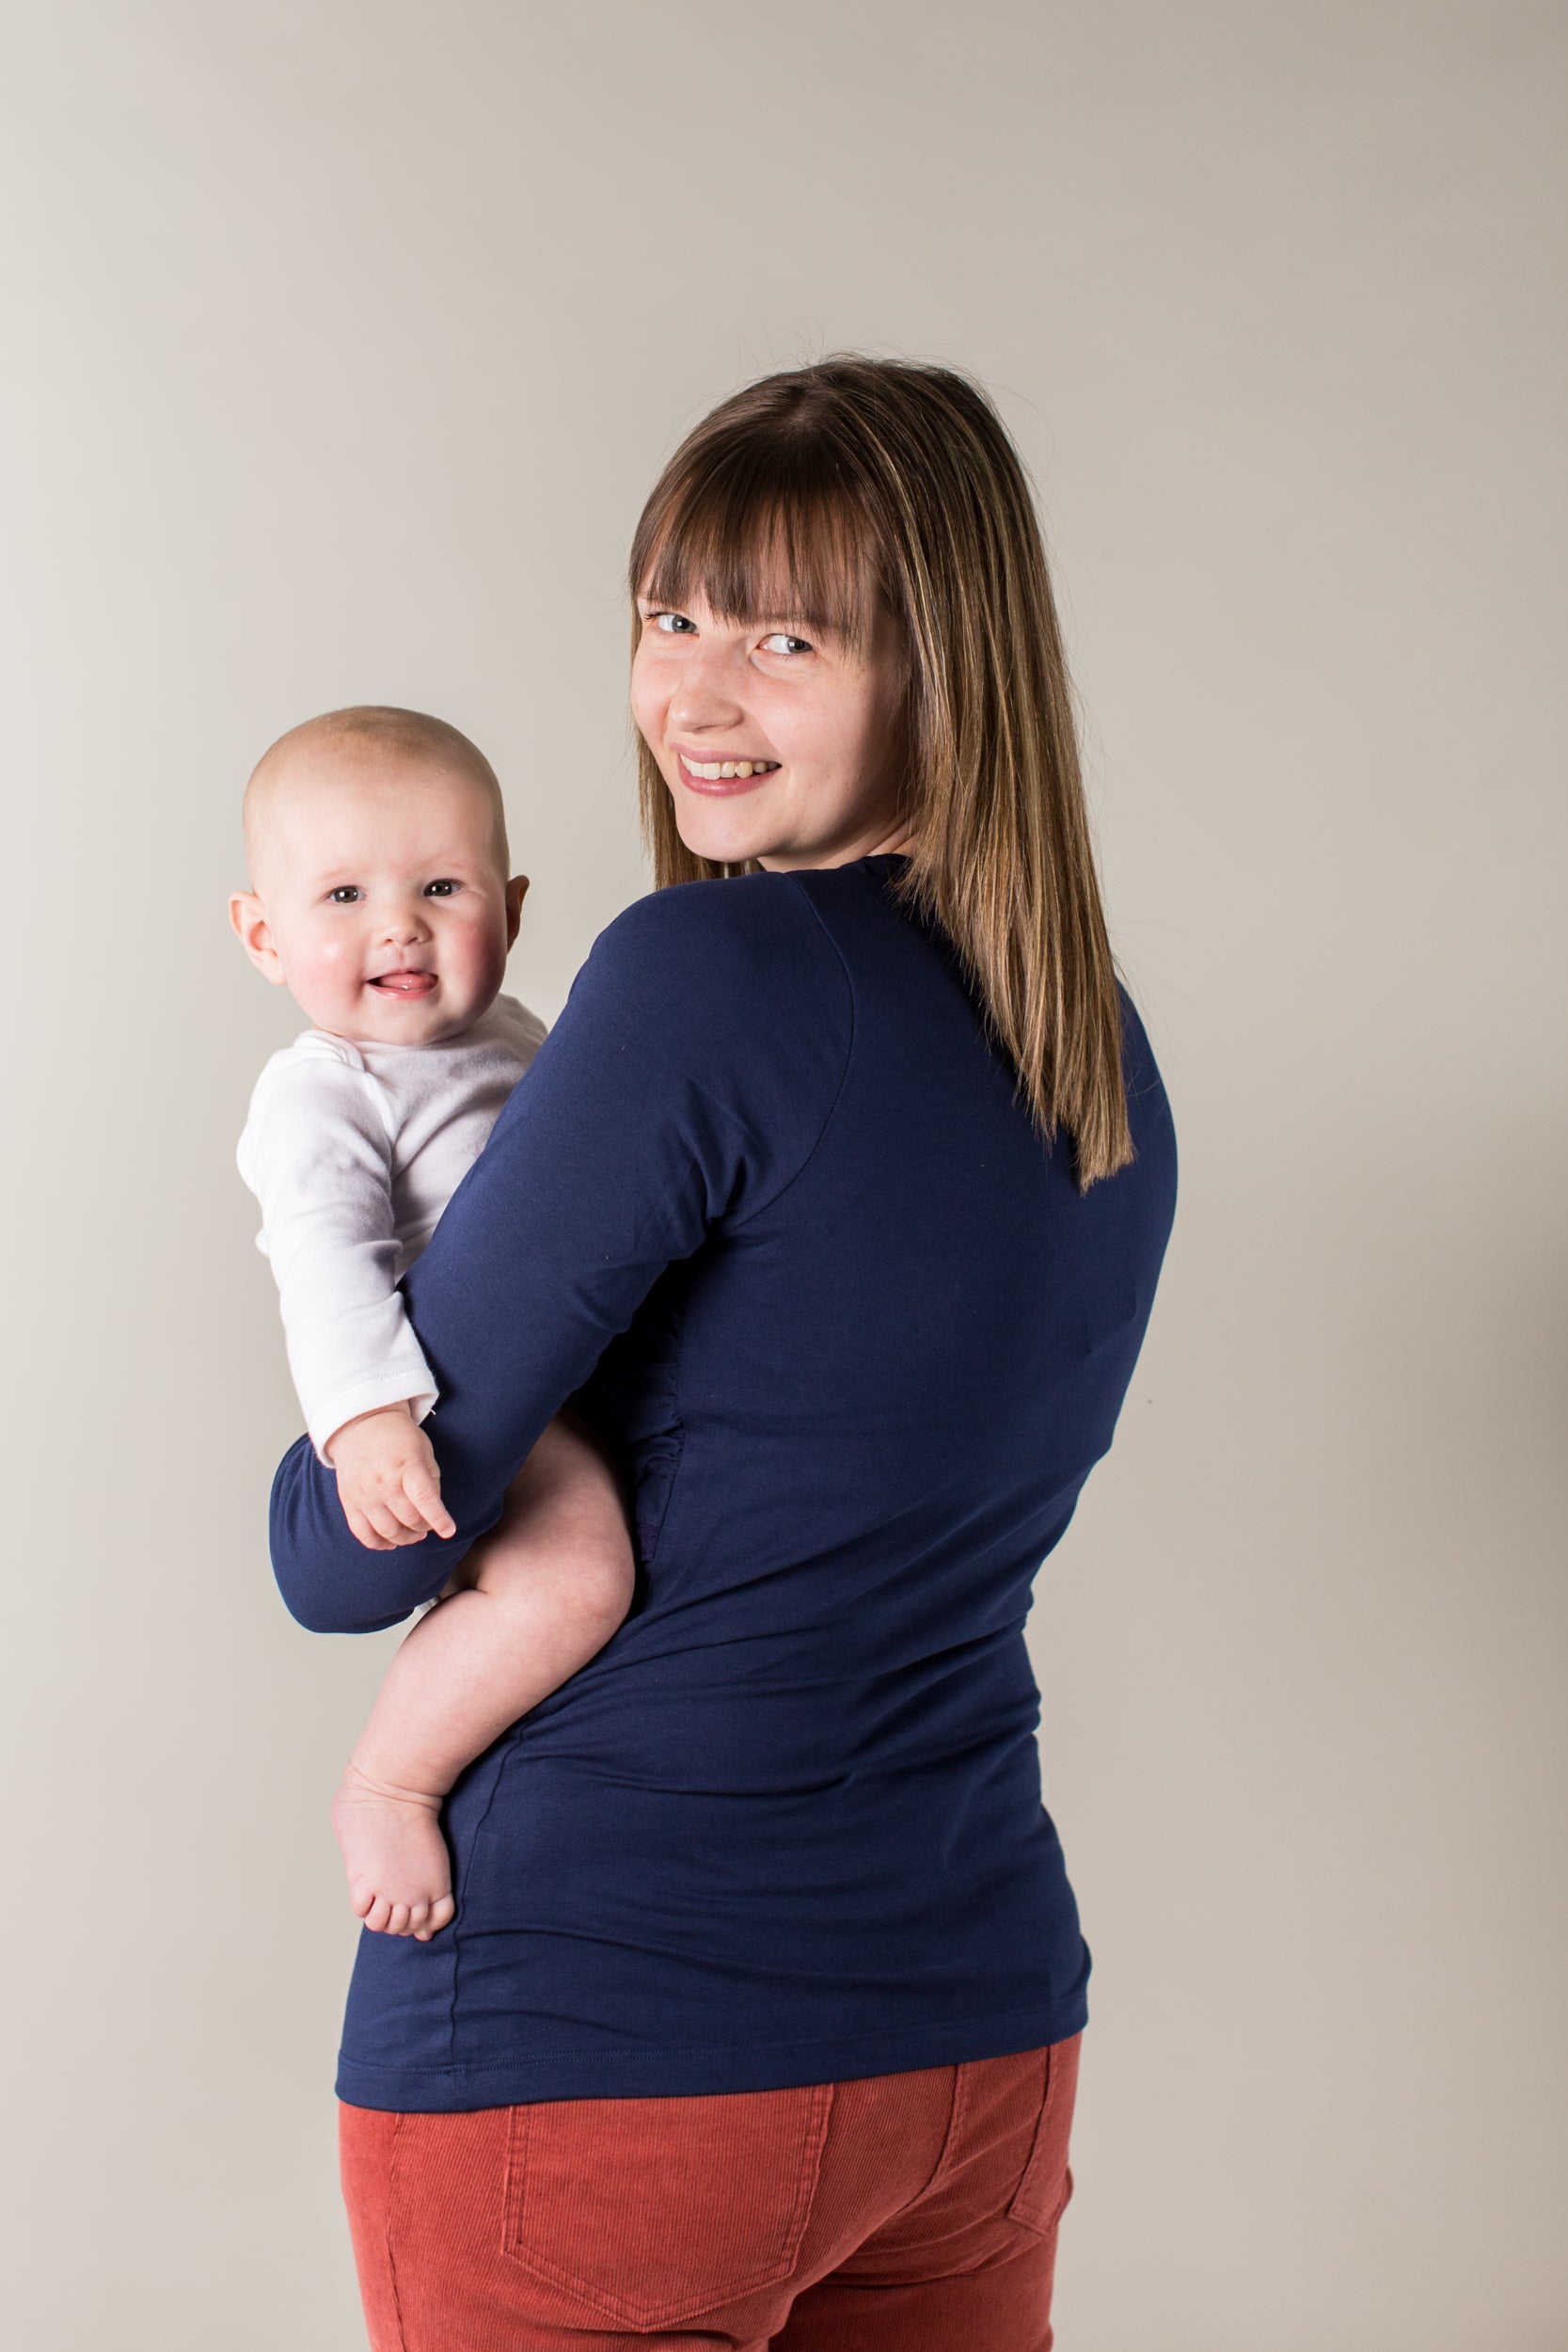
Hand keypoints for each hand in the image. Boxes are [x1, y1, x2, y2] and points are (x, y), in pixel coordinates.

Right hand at [325, 1406, 456, 1549]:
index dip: (439, 1519)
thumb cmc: (400, 1439)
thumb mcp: (424, 1452)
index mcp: (406, 1466)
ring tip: (413, 1533)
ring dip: (406, 1538)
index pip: (424, 1499)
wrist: (361, 1426)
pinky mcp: (349, 1502)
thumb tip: (433, 1515)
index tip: (449, 1531)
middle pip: (408, 1519)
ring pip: (387, 1532)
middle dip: (424, 1527)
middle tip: (428, 1525)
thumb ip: (431, 1483)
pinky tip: (391, 1541)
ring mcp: (363, 1495)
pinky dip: (379, 1544)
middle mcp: (382, 1482)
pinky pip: (363, 1534)